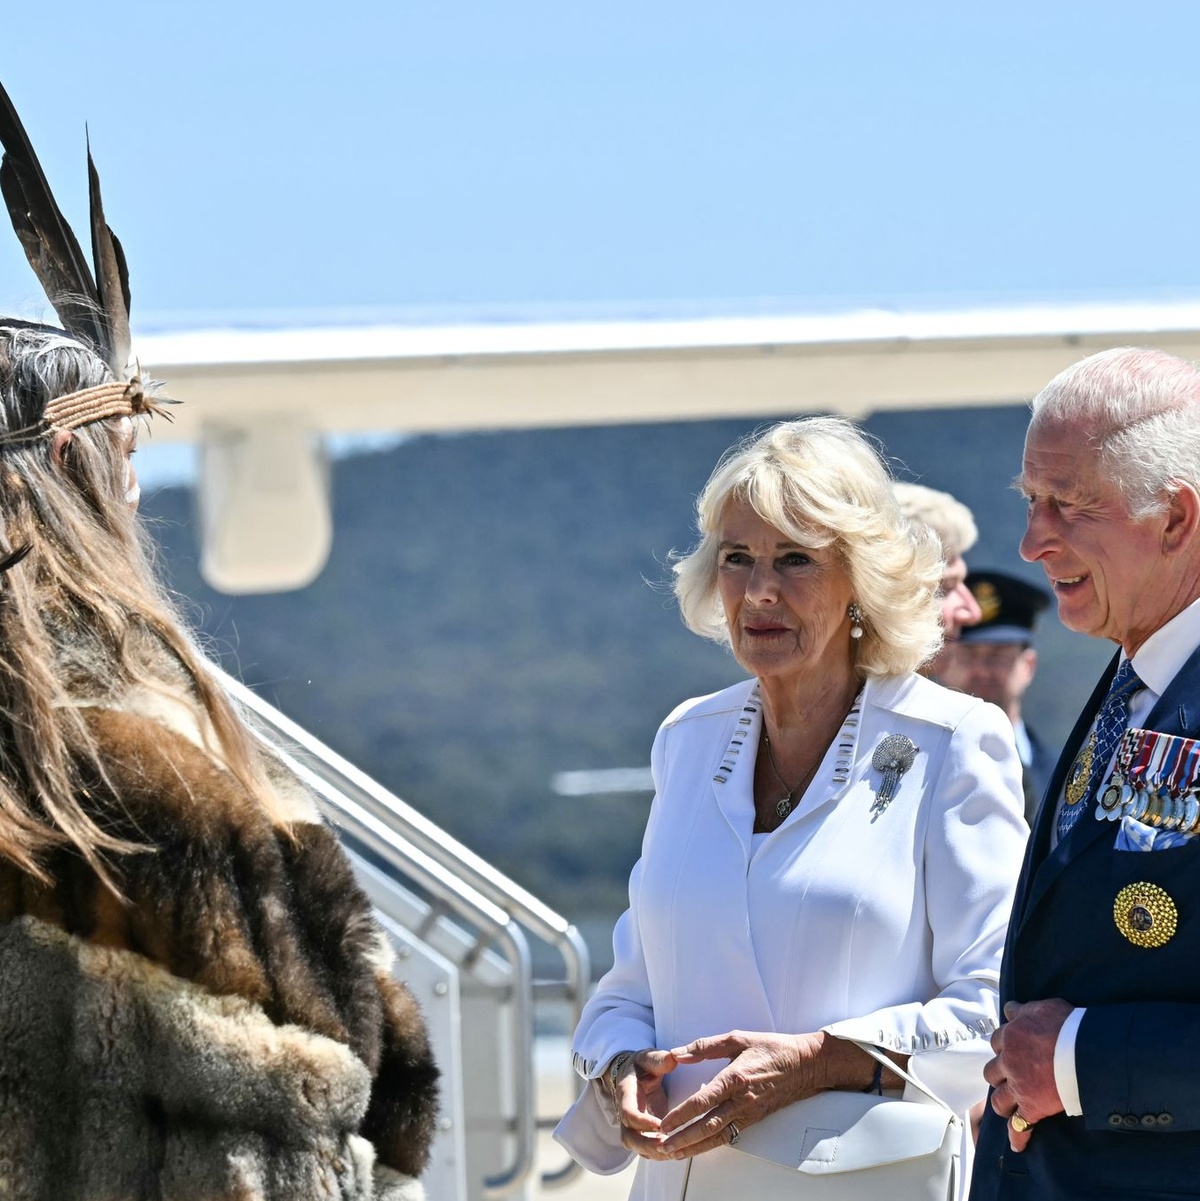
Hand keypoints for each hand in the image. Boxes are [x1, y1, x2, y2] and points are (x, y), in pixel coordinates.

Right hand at [594, 1049, 681, 1159]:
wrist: (631, 1074)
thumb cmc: (641, 1066)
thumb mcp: (648, 1057)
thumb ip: (659, 1059)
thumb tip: (674, 1058)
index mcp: (625, 1093)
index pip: (628, 1113)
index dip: (642, 1122)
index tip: (661, 1126)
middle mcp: (624, 1112)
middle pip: (629, 1137)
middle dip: (647, 1145)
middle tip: (668, 1146)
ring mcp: (631, 1125)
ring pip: (637, 1147)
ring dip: (654, 1153)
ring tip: (675, 1152)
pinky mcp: (641, 1132)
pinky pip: (646, 1148)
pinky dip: (659, 1153)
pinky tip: (676, 1152)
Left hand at [655, 1030, 829, 1159]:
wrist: (804, 1065)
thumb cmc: (771, 1048)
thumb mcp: (737, 1038)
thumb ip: (705, 1046)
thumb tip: (679, 1053)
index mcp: (734, 1078)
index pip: (703, 1101)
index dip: (682, 1114)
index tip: (665, 1123)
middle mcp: (741, 1100)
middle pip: (708, 1125)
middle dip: (684, 1138)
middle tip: (663, 1145)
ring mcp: (749, 1112)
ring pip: (718, 1136)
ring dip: (695, 1146)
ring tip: (676, 1153)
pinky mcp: (754, 1119)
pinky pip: (731, 1135)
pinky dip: (713, 1144)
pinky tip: (700, 1148)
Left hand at [983, 999, 1071, 1151]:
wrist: (1082, 1051)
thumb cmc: (1066, 1026)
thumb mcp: (1042, 1007)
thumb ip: (1023, 1010)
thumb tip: (1009, 1008)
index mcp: (1009, 1037)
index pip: (997, 1042)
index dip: (1003, 1047)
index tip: (1008, 1050)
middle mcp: (1008, 1062)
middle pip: (992, 1072)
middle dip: (999, 1075)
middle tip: (1009, 1078)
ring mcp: (1018, 1086)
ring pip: (999, 1100)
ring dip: (1003, 1103)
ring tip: (1008, 1106)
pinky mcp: (1032, 1107)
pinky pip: (1020, 1126)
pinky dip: (1018, 1137)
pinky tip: (1017, 1144)